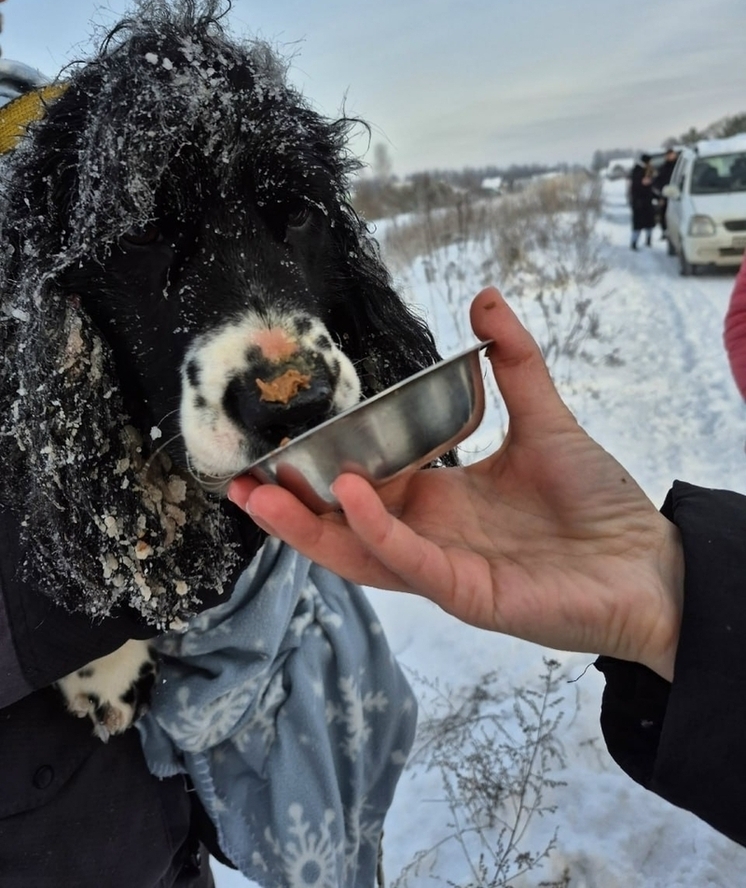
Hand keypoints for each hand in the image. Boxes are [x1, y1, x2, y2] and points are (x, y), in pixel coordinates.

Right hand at [229, 288, 683, 680]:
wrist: (650, 559)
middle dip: (292, 506)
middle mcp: (435, 536)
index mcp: (443, 500)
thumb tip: (483, 298)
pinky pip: (412, 562)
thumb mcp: (545, 419)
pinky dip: (376, 530)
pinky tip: (346, 495)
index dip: (321, 468)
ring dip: (310, 527)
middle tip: (241, 479)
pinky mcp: (469, 593)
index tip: (279, 444)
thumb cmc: (598, 502)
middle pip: (347, 526)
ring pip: (362, 552)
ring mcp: (447, 568)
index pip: (368, 486)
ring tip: (260, 494)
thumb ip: (514, 363)